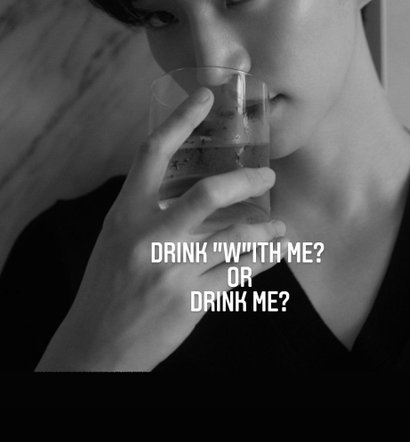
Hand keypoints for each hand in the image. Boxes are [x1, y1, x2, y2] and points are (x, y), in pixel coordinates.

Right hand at [35, 87, 283, 371]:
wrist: (97, 346)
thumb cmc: (109, 284)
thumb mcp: (118, 238)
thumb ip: (148, 210)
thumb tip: (191, 184)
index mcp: (126, 214)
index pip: (152, 153)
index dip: (180, 120)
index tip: (204, 95)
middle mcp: (148, 237)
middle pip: (207, 194)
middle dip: (246, 180)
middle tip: (268, 176)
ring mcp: (172, 270)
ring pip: (235, 237)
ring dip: (266, 228)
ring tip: (280, 225)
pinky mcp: (192, 300)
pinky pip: (240, 272)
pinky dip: (263, 258)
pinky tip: (276, 251)